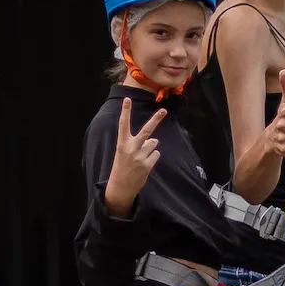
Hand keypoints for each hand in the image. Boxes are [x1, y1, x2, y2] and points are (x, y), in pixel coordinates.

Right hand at [102, 98, 165, 216]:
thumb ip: (137, 144)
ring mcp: (140, 156)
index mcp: (121, 143)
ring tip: (140, 157)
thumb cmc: (122, 166)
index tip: (127, 99)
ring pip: (153, 143)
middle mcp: (131, 148)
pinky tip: (144, 164)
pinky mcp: (147, 165)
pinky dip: (152, 158)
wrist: (121, 186)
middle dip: (156, 119)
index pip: (123, 124)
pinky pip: (156, 154)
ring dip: (150, 148)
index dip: (125, 111)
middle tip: (163, 110)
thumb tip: (155, 140)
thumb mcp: (123, 152)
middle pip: (146, 130)